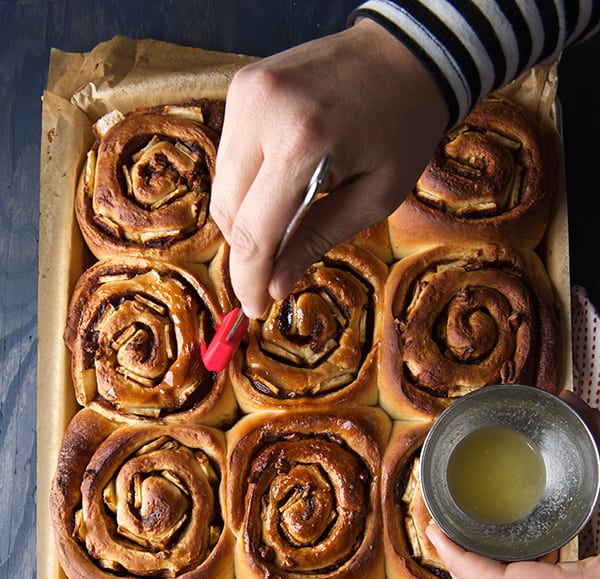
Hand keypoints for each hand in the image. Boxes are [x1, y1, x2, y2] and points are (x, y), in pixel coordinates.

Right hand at [210, 19, 448, 316]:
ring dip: (245, 219)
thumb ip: (317, 240)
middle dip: (248, 251)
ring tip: (284, 224)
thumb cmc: (402, 126)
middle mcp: (262, 112)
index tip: (255, 308)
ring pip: (221, 186)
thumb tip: (274, 286)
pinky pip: (229, 157)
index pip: (254, 231)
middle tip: (274, 273)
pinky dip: (247, 185)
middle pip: (227, 211)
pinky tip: (279, 189)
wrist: (405, 53)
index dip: (250, 279)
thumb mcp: (374, 196)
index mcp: (304, 142)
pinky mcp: (242, 87)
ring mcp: (246, 94)